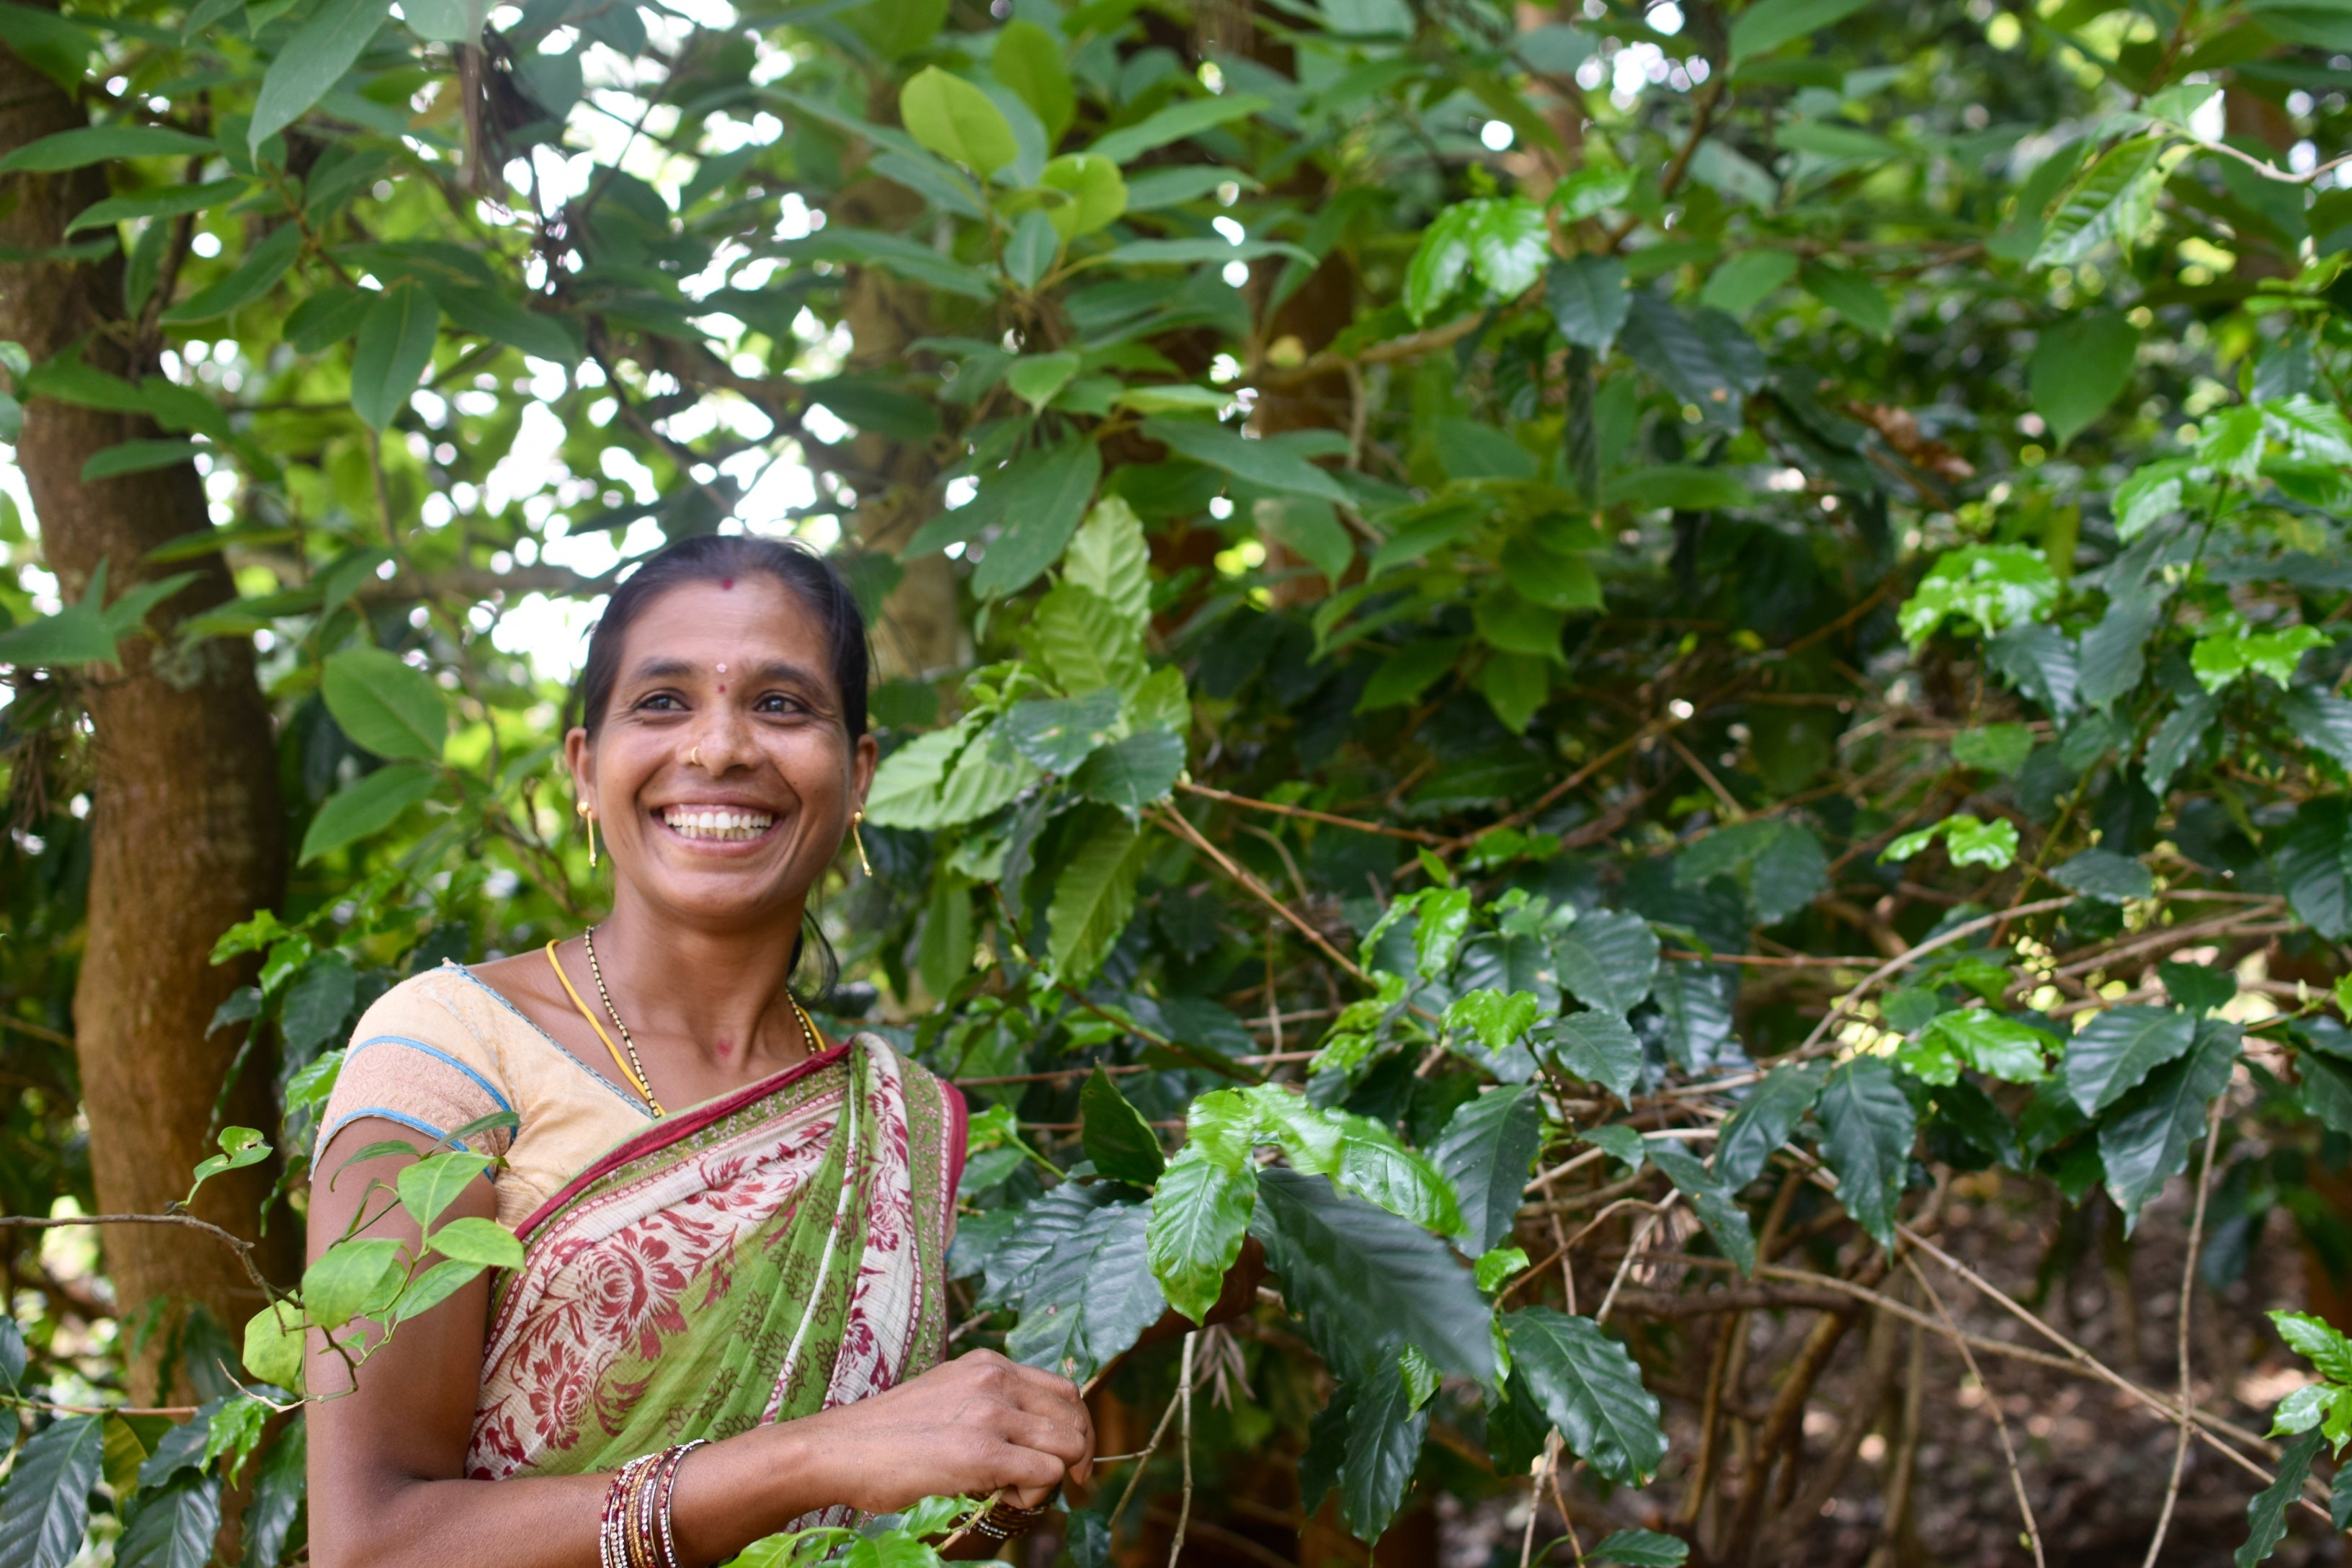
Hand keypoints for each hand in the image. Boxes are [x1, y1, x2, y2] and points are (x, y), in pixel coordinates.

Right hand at [788, 1350, 1092, 1516]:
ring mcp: (990, 1413)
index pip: (1065, 1390)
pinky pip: (1045, 1473)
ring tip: (1012, 1490)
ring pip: (1067, 1446)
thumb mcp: (948, 1397)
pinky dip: (1034, 1494)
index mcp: (988, 1364)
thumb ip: (990, 1404)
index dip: (1075, 1428)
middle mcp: (995, 1379)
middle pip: (1075, 1416)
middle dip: (1075, 1456)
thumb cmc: (889, 1435)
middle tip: (1052, 1485)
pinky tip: (1001, 1497)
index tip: (1067, 1458)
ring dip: (1050, 1478)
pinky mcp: (981, 1452)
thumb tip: (1031, 1436)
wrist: (841, 1449)